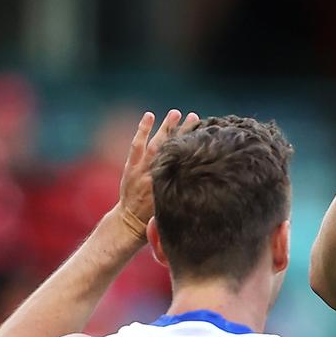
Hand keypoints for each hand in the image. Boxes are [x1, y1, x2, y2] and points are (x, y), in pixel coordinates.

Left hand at [116, 109, 201, 238]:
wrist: (129, 224)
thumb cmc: (156, 220)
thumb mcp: (174, 212)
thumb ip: (184, 198)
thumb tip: (206, 191)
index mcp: (169, 187)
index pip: (184, 165)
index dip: (194, 151)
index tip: (206, 139)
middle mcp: (157, 177)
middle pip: (173, 150)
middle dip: (184, 133)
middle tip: (195, 117)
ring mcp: (142, 171)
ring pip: (156, 145)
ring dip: (166, 128)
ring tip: (176, 113)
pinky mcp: (131, 167)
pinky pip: (137, 146)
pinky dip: (142, 130)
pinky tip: (149, 116)